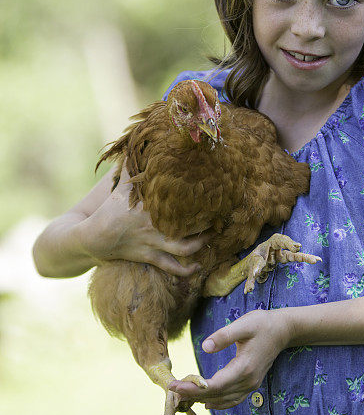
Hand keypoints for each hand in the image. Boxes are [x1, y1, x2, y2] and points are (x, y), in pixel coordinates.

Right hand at [80, 165, 210, 276]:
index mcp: (149, 204)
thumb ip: (134, 169)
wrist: (91, 236)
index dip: (197, 196)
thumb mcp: (121, 186)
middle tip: (220, 215)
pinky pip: (170, 266)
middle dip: (206, 221)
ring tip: (212, 237)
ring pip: (184, 247)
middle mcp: (154, 224)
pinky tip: (198, 267)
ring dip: (201, 244)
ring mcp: (153, 242)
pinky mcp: (149, 256)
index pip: (178, 199)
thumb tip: (141, 145)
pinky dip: (185, 270)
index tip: (214, 192)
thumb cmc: (109, 208)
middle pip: (187, 224)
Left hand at [169, 309, 291, 409]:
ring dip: (203, 400)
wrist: (283, 330)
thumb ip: (224, 336)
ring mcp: (251, 384)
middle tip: (172, 389)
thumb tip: (205, 347)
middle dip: (192, 395)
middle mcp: (248, 381)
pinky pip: (232, 399)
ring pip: (224, 400)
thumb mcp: (243, 324)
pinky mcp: (251, 383)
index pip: (214, 385)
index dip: (193, 388)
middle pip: (217, 395)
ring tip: (183, 396)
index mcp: (245, 368)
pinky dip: (218, 402)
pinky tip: (206, 402)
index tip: (174, 385)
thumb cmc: (262, 324)